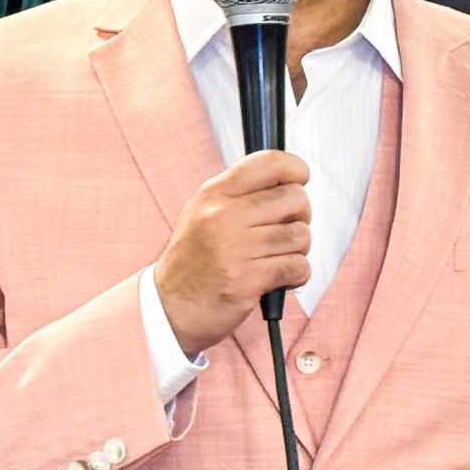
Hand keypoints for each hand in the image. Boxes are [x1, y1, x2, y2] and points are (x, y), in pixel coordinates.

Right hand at [154, 150, 310, 354]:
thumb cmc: (192, 262)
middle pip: (294, 198)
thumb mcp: (202, 213)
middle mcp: (223, 215)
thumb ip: (239, 194)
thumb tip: (286, 180)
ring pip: (300, 235)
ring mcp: (235, 247)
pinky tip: (280, 278)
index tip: (300, 179)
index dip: (295, 168)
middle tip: (286, 230)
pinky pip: (298, 267)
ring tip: (277, 258)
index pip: (269, 163)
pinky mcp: (247, 279)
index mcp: (214, 194)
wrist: (169, 307)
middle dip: (300, 216)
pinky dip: (297, 274)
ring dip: (298, 250)